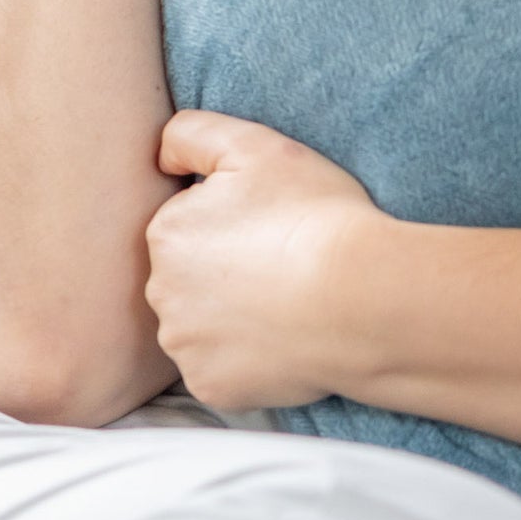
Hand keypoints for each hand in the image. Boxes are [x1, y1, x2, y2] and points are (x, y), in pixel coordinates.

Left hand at [144, 110, 387, 412]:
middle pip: (189, 279)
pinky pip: (223, 371)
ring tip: (288, 305)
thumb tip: (162, 155)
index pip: (189, 225)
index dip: (233, 222)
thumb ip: (192, 133)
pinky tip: (285, 341)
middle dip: (224, 273)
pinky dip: (248, 361)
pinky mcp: (212, 386)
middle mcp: (161, 293)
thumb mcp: (255, 146)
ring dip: (233, 318)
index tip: (273, 227)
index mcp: (166, 233)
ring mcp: (185, 345)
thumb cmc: (314, 217)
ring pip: (202, 327)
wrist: (359, 298)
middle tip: (283, 265)